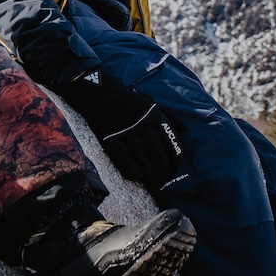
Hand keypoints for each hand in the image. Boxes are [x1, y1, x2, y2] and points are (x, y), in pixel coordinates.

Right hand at [59, 70, 183, 186]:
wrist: (101, 95)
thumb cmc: (129, 105)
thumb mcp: (149, 107)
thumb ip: (161, 123)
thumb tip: (173, 147)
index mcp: (154, 115)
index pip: (169, 141)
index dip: (173, 158)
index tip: (174, 168)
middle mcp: (142, 123)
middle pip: (156, 153)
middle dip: (162, 170)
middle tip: (162, 179)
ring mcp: (125, 131)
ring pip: (141, 158)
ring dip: (148, 173)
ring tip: (150, 180)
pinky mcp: (110, 138)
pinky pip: (124, 158)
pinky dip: (132, 170)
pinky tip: (137, 176)